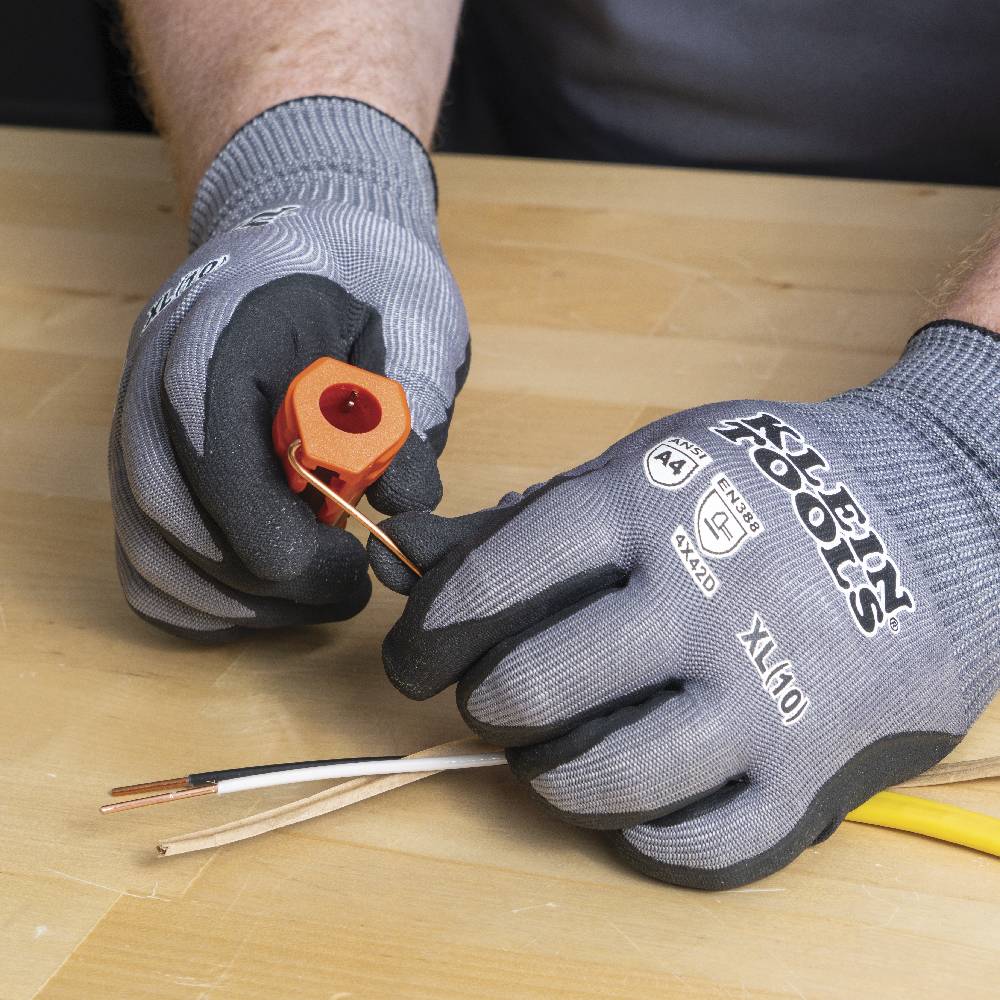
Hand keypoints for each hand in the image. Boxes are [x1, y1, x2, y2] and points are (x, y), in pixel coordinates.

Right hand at [111, 97, 468, 639]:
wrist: (312, 240)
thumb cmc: (368, 280)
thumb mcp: (410, 328)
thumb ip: (407, 417)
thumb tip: (407, 506)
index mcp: (227, 328)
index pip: (211, 440)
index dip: (266, 524)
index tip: (340, 566)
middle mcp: (161, 375)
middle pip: (170, 509)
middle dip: (262, 576)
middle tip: (343, 591)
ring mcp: (143, 420)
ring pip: (150, 545)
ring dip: (235, 599)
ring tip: (315, 600)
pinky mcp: (150, 461)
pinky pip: (144, 556)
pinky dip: (198, 598)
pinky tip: (264, 601)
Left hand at [370, 322, 998, 888]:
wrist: (931, 512)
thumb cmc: (762, 488)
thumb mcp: (649, 464)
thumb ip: (529, 519)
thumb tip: (415, 558)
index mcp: (652, 506)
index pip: (501, 577)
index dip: (434, 629)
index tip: (416, 658)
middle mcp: (706, 600)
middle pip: (536, 688)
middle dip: (489, 703)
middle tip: (497, 697)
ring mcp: (765, 692)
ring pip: (606, 778)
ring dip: (548, 775)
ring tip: (548, 753)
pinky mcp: (813, 770)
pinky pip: (697, 844)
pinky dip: (640, 831)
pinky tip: (633, 794)